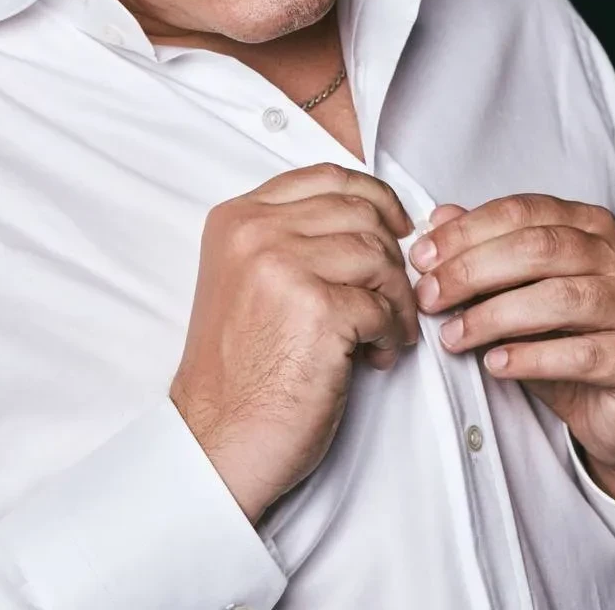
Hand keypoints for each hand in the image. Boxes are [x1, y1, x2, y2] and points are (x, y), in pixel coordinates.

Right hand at [170, 164, 416, 525]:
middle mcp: (256, 232)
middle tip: (390, 296)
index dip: (374, 196)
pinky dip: (393, 332)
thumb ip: (292, 237)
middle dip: (390, 256)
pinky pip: (383, 304)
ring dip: (396, 298)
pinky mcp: (316, 308)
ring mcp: (284, 265)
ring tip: (384, 332)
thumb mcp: (247, 277)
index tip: (396, 226)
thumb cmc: (240, 368)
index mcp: (238, 218)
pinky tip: (376, 356)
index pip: (326, 176)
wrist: (218, 438)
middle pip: (360, 212)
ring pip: (378, 254)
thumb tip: (374, 220)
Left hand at [408, 194, 614, 489]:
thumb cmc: (564, 341)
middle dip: (473, 270)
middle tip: (429, 297)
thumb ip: (483, 253)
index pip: (522, 211)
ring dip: (494, 316)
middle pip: (539, 248)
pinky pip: (583, 353)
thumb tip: (438, 218)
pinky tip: (495, 364)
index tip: (422, 258)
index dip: (466, 232)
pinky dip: (531, 357)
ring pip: (560, 297)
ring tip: (453, 337)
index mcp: (590, 225)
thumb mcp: (517, 293)